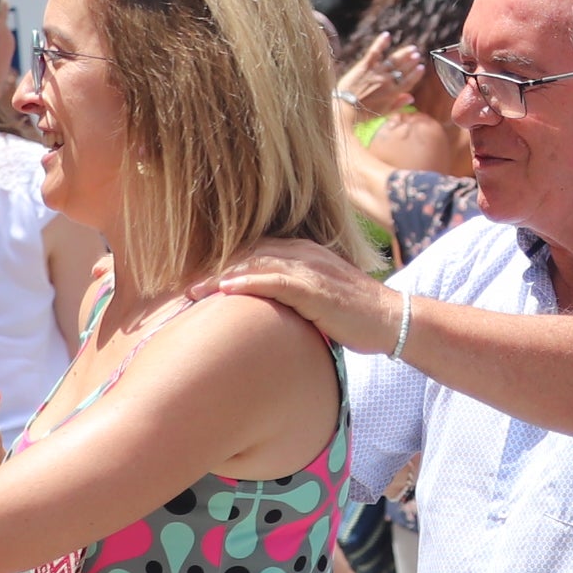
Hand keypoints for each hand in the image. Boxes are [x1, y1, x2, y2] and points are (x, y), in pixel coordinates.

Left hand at [202, 240, 395, 350]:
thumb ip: (291, 295)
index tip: (192, 280)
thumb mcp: (317, 299)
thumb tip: (263, 313)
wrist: (391, 320)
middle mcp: (303, 254)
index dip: (221, 264)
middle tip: (180, 286)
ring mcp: (310, 269)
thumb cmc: (354, 315)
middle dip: (212, 268)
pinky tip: (225, 289)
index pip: (253, 251)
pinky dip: (248, 282)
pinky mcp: (317, 289)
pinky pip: (276, 281)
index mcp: (302, 253)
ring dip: (220, 275)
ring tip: (191, 290)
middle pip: (247, 254)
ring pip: (256, 264)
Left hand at [335, 40, 429, 120]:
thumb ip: (398, 104)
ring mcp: (376, 72)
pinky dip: (381, 43)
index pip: (408, 81)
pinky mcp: (364, 66)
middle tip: (417, 54)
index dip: (416, 74)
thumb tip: (411, 98)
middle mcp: (387, 81)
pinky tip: (387, 35)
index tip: (421, 67)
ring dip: (403, 53)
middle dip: (411, 61)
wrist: (345, 109)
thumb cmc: (363, 113)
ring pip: (393, 60)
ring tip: (411, 48)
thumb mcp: (383, 112)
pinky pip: (375, 52)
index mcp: (393, 93)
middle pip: (402, 69)